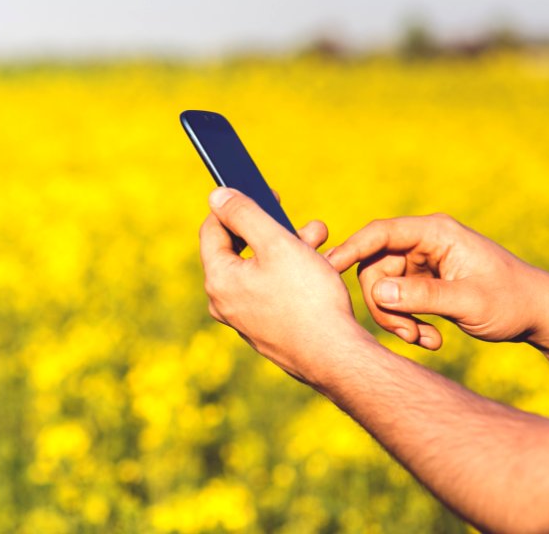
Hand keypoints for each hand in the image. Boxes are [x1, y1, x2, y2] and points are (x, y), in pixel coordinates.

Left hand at [199, 187, 372, 385]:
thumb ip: (244, 214)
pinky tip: (320, 267)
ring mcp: (244, 318)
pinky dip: (292, 274)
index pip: (213, 229)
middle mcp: (224, 301)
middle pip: (241, 249)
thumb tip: (216, 196)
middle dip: (273, 228)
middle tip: (304, 221)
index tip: (264, 192)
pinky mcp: (265, 329)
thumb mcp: (277, 244)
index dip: (236, 205)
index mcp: (218, 279)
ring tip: (321, 238)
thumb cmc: (307, 298)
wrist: (336, 357)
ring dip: (289, 248)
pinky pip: (272, 290)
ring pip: (261, 269)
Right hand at [326, 214, 548, 355]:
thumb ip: (421, 296)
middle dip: (384, 305)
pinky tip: (431, 339)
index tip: (328, 268)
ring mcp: (422, 264)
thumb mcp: (468, 301)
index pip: (380, 234)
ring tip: (424, 340)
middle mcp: (424, 244)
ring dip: (397, 319)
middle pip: (375, 268)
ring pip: (382, 289)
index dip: (351, 249)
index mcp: (435, 234)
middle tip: (406, 334)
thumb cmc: (511, 301)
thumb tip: (376, 294)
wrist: (538, 316)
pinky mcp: (422, 283)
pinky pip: (397, 302)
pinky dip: (408, 322)